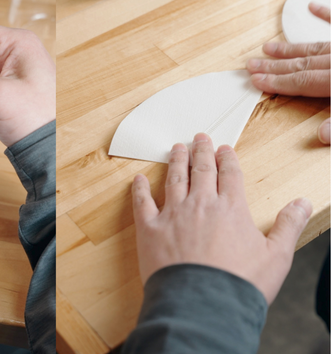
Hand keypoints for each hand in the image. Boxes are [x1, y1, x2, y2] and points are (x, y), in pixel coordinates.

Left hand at [130, 133, 311, 303]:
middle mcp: (201, 204)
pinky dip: (139, 189)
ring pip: (174, 180)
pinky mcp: (150, 229)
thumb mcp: (277, 255)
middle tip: (198, 138)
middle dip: (201, 152)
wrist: (205, 303)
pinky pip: (142, 203)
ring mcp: (173, 215)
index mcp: (232, 208)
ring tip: (175, 148)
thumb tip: (303, 203)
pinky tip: (138, 179)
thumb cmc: (241, 283)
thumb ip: (288, 225)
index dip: (227, 159)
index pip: (230, 174)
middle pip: (201, 170)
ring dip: (175, 162)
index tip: (224, 148)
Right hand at [246, 3, 329, 143]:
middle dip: (274, 66)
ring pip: (314, 47)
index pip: (301, 82)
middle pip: (301, 64)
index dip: (277, 83)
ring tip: (268, 47)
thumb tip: (322, 136)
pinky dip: (325, 15)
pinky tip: (312, 7)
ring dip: (290, 49)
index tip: (254, 81)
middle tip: (250, 65)